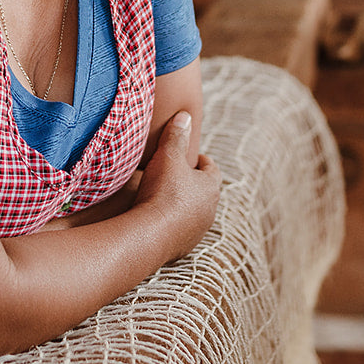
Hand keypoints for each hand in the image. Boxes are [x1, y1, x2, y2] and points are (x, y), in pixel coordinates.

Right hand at [133, 111, 219, 259]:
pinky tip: (159, 220)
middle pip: (205, 193)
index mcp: (211, 188)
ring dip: (185, 206)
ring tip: (168, 198)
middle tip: (179, 175)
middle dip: (193, 184)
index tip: (192, 156)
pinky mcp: (182, 248)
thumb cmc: (164, 191)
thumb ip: (176, 135)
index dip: (202, 161)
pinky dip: (173, 224)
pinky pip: (180, 232)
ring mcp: (197, 232)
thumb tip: (185, 116)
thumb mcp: (168, 156)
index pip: (211, 170)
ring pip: (194, 214)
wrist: (152, 234)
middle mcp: (209, 211)